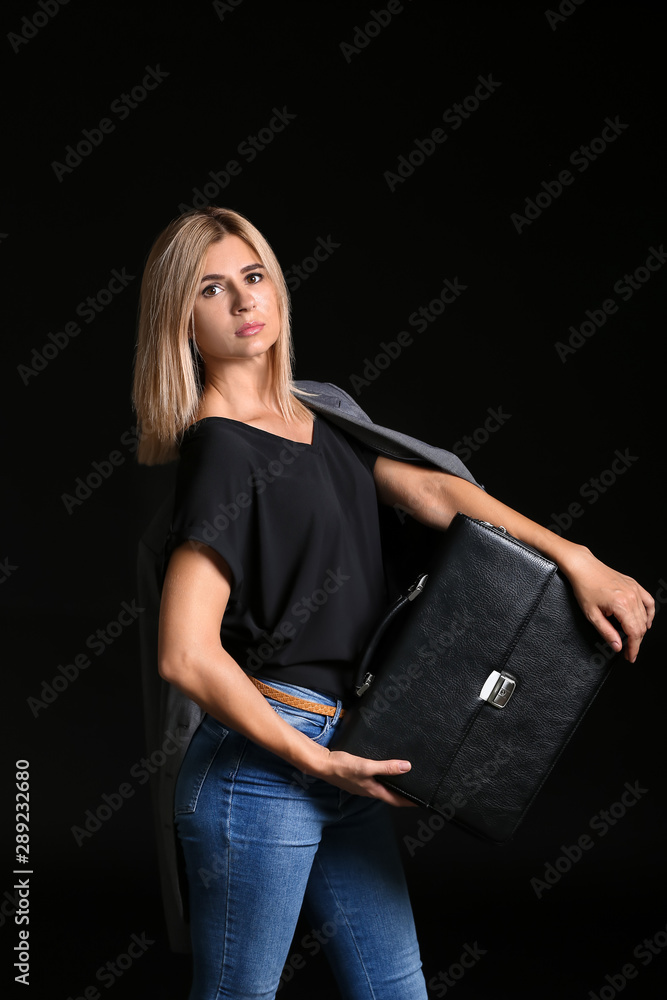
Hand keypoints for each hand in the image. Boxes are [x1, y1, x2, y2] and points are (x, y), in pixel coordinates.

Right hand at [308, 745, 417, 806]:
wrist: (323, 764)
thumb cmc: (343, 767)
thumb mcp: (367, 766)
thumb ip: (386, 767)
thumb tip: (406, 767)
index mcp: (374, 791)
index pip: (397, 801)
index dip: (410, 802)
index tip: (422, 802)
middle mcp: (369, 791)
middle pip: (391, 796)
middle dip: (404, 795)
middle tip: (416, 790)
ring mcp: (363, 786)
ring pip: (383, 788)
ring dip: (394, 786)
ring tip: (404, 781)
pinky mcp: (358, 779)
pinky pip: (375, 781)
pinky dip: (384, 779)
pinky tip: (384, 771)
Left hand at [561, 546, 654, 661]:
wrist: (583, 567)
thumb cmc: (584, 588)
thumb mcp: (591, 614)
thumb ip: (606, 632)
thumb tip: (618, 646)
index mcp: (621, 605)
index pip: (634, 633)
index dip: (634, 648)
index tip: (631, 657)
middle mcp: (631, 597)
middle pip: (641, 626)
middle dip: (636, 642)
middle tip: (629, 652)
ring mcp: (635, 590)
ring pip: (645, 616)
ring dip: (641, 630)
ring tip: (633, 639)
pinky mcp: (634, 585)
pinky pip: (648, 602)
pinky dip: (649, 613)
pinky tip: (646, 621)